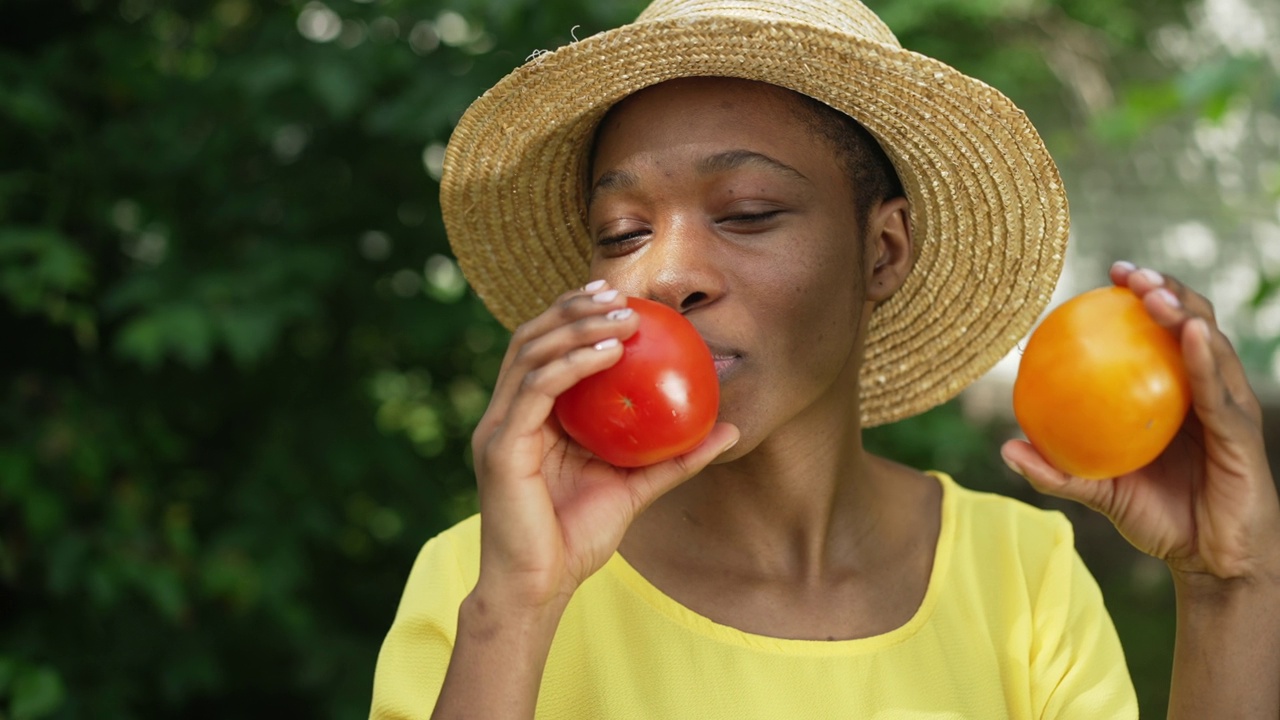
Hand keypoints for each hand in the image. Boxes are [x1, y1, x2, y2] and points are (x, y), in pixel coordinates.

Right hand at [470, 280, 738, 612]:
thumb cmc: (579, 539)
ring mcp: (498, 427)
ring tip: (622, 318)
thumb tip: (731, 429)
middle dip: (573, 307)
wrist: (540, 588)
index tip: (620, 297)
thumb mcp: (637, 487)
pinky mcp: (500, 446)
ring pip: (531, 353)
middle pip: (532, 338)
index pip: (546, 348)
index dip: (575, 314)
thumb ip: (676, 456)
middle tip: (620, 293)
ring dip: (576, 326)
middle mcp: (507, 414)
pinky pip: (535, 389)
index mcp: (530, 417)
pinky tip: (608, 352)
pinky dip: (571, 364)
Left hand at [1002, 262, 1279, 584]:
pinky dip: (1203, 359)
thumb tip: (1006, 447)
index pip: (1162, 332)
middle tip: (1129, 275)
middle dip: (1165, 289)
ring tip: (1154, 294)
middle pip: (1192, 323)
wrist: (1211, 564)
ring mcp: (1230, 408)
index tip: (1110, 275)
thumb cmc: (1161, 519)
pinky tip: (1188, 335)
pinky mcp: (1243, 434)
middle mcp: (1207, 392)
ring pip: (1211, 346)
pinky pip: (1219, 391)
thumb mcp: (1101, 493)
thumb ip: (1059, 472)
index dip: (1142, 297)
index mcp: (1176, 395)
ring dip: (1184, 313)